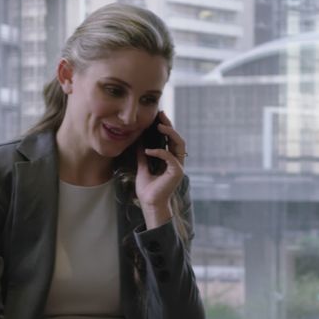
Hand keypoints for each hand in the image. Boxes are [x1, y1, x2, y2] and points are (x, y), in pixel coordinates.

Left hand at [136, 111, 186, 227]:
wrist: (149, 203)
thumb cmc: (147, 189)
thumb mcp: (142, 167)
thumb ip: (143, 156)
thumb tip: (139, 142)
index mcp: (170, 160)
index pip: (170, 140)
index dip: (166, 127)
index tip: (158, 117)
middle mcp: (177, 161)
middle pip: (177, 138)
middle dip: (169, 125)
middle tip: (160, 115)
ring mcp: (178, 166)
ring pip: (179, 144)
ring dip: (170, 133)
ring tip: (159, 127)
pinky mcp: (177, 172)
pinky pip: (170, 156)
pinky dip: (159, 152)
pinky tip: (148, 150)